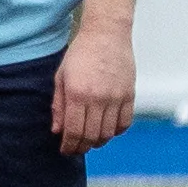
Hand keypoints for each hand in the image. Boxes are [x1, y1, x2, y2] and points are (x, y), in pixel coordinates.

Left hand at [53, 12, 135, 151]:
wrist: (106, 35)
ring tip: (90, 140)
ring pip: (109, 132)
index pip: (73, 131)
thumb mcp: (61, 77)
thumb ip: (58, 105)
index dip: (69, 146)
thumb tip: (58, 130)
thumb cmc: (80, 54)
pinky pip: (125, 122)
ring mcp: (116, 98)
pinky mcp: (130, 95)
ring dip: (98, 141)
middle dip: (82, 147)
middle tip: (76, 149)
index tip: (65, 150)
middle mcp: (98, 98)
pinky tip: (107, 130)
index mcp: (77, 94)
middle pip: (91, 136)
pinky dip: (116, 131)